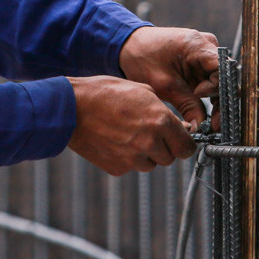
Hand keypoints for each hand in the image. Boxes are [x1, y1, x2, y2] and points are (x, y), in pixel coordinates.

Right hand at [67, 77, 194, 174]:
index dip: (184, 143)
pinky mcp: (118, 168)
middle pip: (170, 158)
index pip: (187, 147)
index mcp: (160, 121)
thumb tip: (180, 126)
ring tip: (127, 134)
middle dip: (164, 147)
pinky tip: (115, 140)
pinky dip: (127, 158)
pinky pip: (131, 167)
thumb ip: (164, 111)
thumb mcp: (141, 90)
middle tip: (148, 132)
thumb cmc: (104, 93)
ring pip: (151, 164)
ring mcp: (133, 158)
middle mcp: (150, 142)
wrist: (70, 108)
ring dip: (146, 154)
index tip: (180, 141)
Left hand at [119, 25, 219, 125]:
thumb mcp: (164, 85)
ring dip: (217, 101)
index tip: (199, 97)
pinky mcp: (201, 61)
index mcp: (198, 44)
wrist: (130, 46)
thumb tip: (200, 126)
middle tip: (214, 124)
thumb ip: (186, 105)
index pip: (222, 69)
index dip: (216, 88)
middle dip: (221, 101)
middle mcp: (207, 45)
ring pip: (221, 81)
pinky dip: (209, 96)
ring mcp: (206, 52)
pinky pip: (212, 81)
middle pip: (225, 77)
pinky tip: (204, 111)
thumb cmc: (143, 58)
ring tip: (211, 123)